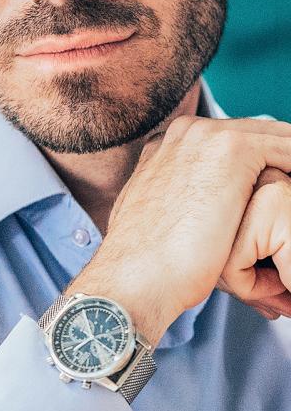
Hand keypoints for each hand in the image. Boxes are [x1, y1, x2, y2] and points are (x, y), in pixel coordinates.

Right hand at [72, 117, 290, 344]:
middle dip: (283, 162)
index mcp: (165, 149)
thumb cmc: (148, 267)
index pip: (231, 144)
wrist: (136, 276)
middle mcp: (183, 134)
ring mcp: (206, 135)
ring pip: (274, 140)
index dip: (260, 167)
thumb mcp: (159, 225)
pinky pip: (289, 148)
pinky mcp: (232, 147)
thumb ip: (176, 208)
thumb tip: (191, 221)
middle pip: (255, 135)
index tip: (280, 189)